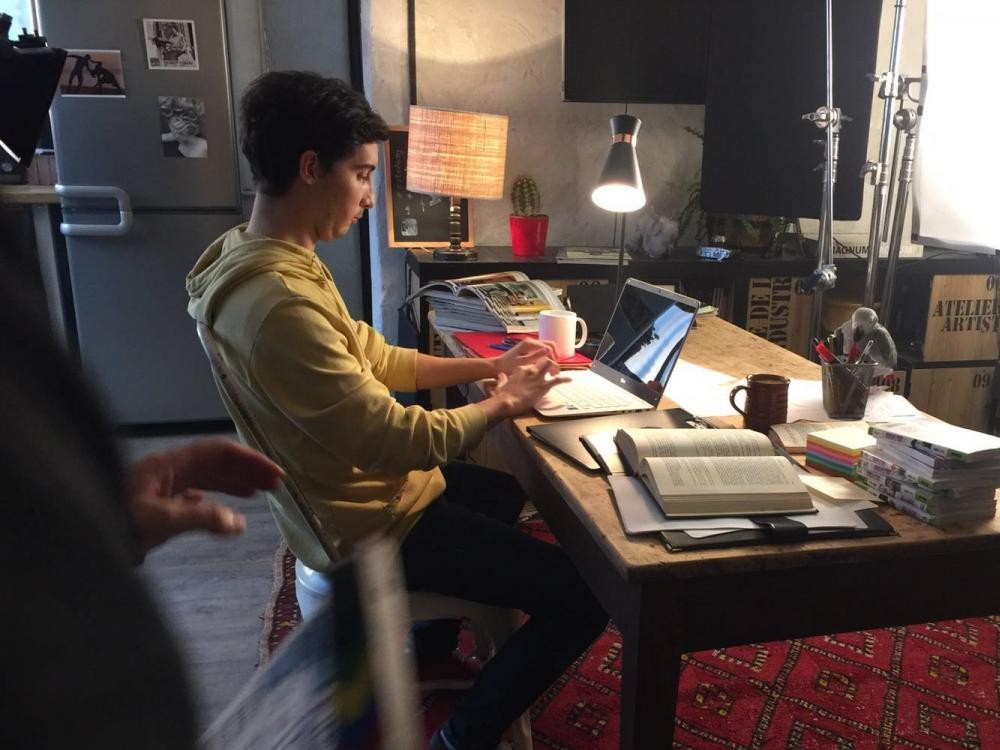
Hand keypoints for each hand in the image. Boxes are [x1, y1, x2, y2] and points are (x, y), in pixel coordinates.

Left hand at [127, 438, 283, 551]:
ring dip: (233, 483)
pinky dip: (214, 500)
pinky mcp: (155, 505)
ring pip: (205, 479)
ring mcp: (160, 487)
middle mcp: (167, 471)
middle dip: (246, 471)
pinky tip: (223, 512)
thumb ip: (202, 519)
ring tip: (259, 494)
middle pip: (215, 463)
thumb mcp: (161, 521)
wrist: (83, 543)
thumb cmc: (118, 525)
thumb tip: (240, 523)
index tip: (274, 474)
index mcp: (168, 464)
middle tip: (276, 485)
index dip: (249, 460)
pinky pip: (192, 496)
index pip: (218, 452)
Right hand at [485, 359, 569, 421]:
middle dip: (549, 363)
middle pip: (543, 360)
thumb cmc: (502, 395)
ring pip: (551, 365)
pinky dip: (564, 379)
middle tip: (552, 369)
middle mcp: (530, 370)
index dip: (537, 365)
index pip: (532, 363)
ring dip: (556, 368)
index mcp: (521, 369)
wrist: (506, 401)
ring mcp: (538, 378)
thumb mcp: (501, 384)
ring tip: (558, 373)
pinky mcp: (543, 387)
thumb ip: (502, 379)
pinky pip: (556, 380)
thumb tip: (500, 376)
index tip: (539, 369)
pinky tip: (569, 380)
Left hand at [493, 338, 559, 376]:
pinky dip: (546, 359)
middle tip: (554, 371)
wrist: (498, 367)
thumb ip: (536, 356)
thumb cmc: (508, 366)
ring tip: (551, 371)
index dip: (554, 358)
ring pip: (547, 349)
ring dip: (551, 358)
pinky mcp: (529, 349)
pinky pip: (542, 352)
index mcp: (530, 343)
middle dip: (554, 358)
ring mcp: (530, 345)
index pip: (549, 347)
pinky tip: (545, 368)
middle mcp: (531, 341)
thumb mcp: (523, 362)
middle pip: (550, 346)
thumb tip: (548, 350)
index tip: (555, 370)